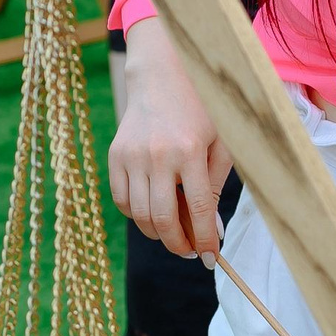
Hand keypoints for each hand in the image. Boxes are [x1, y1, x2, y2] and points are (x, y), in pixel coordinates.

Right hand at [105, 20, 232, 256]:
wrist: (162, 76)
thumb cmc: (201, 110)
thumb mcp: (221, 142)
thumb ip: (215, 184)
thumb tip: (210, 229)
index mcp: (190, 150)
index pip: (197, 209)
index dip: (205, 240)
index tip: (211, 258)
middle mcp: (157, 154)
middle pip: (163, 219)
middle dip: (178, 244)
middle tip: (190, 252)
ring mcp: (132, 155)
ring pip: (140, 214)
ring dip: (158, 233)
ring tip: (174, 234)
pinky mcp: (115, 155)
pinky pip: (122, 200)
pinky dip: (136, 215)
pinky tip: (152, 213)